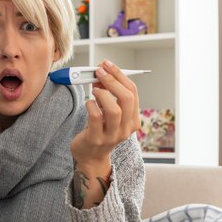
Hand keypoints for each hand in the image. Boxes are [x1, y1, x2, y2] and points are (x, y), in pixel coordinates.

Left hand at [70, 60, 140, 207]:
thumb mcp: (108, 113)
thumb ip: (108, 95)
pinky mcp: (96, 139)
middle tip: (99, 71)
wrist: (90, 156)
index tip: (108, 65)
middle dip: (112, 81)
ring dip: (102, 94)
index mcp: (133, 120)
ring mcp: (112, 135)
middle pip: (127, 99)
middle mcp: (126, 129)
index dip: (120, 75)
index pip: (133, 92)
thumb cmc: (99, 130)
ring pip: (114, 110)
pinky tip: (88, 103)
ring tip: (93, 89)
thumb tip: (101, 73)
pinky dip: (91, 105)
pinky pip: (96, 117)